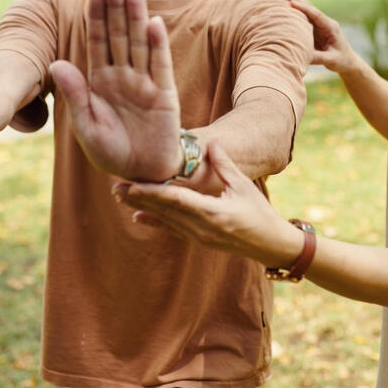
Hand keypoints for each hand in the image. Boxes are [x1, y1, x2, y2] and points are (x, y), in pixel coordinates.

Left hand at [49, 0, 181, 181]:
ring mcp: (145, 83)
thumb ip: (74, 94)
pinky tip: (155, 23)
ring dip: (137, 17)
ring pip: (140, 43)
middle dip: (117, 6)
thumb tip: (55, 62)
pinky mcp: (164, 95)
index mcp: (99, 81)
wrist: (141, 174)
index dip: (96, 17)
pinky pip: (161, 66)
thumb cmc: (111, 152)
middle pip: (120, 34)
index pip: (98, 41)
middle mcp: (122, 75)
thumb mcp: (85, 125)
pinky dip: (158, 45)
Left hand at [114, 141, 301, 267]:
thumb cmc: (260, 212)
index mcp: (213, 213)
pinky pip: (172, 229)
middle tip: (116, 186)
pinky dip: (154, 221)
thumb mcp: (244, 186)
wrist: (270, 244)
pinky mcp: (198, 240)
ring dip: (142, 207)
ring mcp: (199, 236)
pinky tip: (138, 216)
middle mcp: (202, 227)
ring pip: (165, 219)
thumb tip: (212, 142)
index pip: (176, 200)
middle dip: (140, 198)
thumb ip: (224, 165)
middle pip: (164, 210)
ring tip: (121, 196)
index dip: (153, 192)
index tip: (133, 184)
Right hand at [276, 0, 358, 73]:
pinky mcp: (313, 27)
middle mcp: (325, 22)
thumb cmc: (341, 60)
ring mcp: (319, 23)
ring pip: (305, 9)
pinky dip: (293, 9)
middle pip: (309, 7)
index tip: (291, 3)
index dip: (304, 9)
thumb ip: (319, 57)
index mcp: (331, 27)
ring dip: (292, 0)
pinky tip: (284, 1)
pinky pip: (302, 16)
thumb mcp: (332, 60)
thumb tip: (303, 55)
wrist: (347, 60)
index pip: (316, 15)